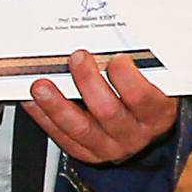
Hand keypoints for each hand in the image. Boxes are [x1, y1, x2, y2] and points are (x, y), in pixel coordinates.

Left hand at [20, 44, 176, 166]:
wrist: (144, 130)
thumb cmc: (149, 98)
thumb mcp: (157, 82)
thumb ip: (143, 65)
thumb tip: (116, 39)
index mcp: (156, 114)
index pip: (142, 97)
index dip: (127, 77)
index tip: (116, 58)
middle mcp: (134, 134)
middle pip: (108, 110)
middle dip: (88, 81)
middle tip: (77, 58)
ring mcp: (109, 146)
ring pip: (79, 127)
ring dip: (57, 104)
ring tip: (42, 85)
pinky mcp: (87, 152)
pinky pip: (62, 137)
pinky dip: (44, 117)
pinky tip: (34, 101)